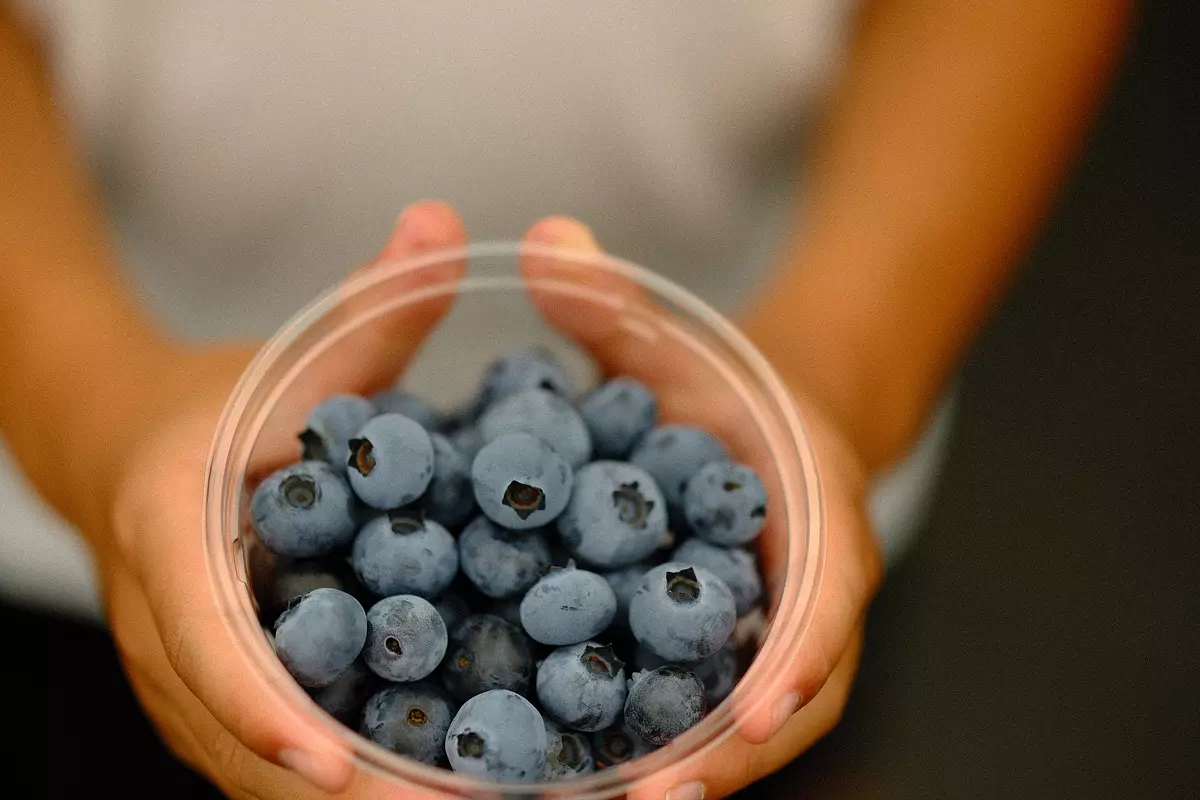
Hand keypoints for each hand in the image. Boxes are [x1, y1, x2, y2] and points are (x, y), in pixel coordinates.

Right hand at [99, 201, 468, 798]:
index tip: (337, 770)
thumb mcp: (295, 355)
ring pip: (252, 771)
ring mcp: (184, 681)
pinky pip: (272, 760)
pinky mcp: (216, 704)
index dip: (263, 706)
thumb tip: (445, 222)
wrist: (129, 448)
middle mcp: (165, 630)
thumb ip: (372, 304)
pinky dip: (347, 788)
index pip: (204, 634)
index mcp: (172, 536)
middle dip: (344, 795)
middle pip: (236, 738)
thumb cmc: (222, 405)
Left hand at [520, 217, 883, 799]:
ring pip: (754, 724)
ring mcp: (771, 635)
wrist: (758, 423)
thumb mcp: (671, 341)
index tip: (760, 705)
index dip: (803, 649)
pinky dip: (667, 752)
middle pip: (797, 690)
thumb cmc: (720, 385)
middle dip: (739, 750)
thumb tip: (546, 235)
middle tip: (661, 796)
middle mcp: (808, 590)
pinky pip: (706, 713)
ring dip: (697, 772)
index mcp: (815, 511)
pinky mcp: (727, 659)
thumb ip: (614, 303)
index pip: (829, 591)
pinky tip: (587, 782)